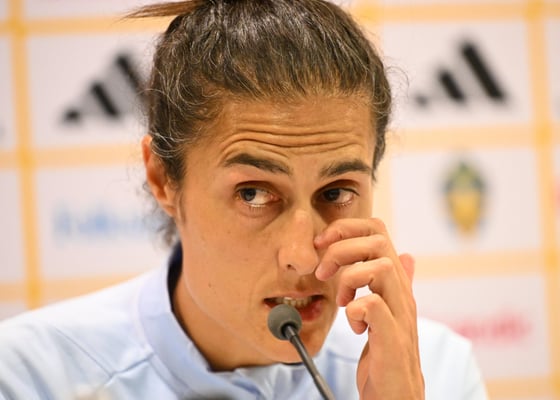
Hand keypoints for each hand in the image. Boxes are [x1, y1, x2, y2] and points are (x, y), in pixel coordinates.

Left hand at [314, 218, 423, 399]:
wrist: (397, 395)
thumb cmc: (386, 353)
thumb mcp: (388, 312)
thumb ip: (392, 284)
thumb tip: (408, 256)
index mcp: (395, 283)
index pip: (378, 231)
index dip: (347, 228)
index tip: (322, 243)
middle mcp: (402, 293)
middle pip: (378, 242)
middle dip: (342, 249)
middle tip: (323, 272)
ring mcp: (399, 314)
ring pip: (380, 267)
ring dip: (349, 279)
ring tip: (341, 301)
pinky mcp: (392, 339)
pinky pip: (372, 306)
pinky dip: (354, 311)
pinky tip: (354, 325)